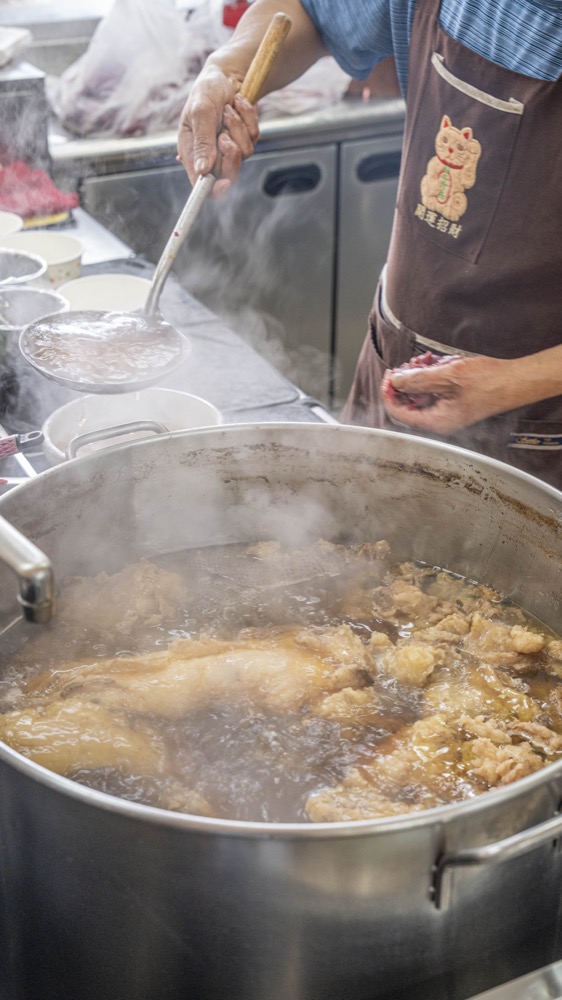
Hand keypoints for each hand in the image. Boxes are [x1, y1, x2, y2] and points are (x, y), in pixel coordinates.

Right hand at [177, 70, 259, 196]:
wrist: (227, 73)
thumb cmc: (207, 90)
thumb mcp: (201, 112)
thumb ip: (202, 142)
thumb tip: (202, 170)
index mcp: (191, 152)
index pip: (201, 184)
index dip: (213, 190)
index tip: (224, 184)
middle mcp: (210, 154)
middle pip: (228, 175)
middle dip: (230, 155)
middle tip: (224, 137)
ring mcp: (229, 147)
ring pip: (244, 154)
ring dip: (237, 128)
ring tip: (228, 110)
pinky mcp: (245, 138)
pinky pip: (254, 137)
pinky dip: (248, 119)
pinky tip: (238, 105)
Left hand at [381, 355, 520, 433]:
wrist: (515, 382)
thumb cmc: (488, 382)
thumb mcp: (448, 376)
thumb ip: (418, 380)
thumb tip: (396, 382)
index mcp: (436, 421)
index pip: (399, 413)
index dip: (389, 394)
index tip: (389, 376)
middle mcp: (439, 420)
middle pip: (407, 404)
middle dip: (405, 382)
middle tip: (409, 364)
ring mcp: (446, 412)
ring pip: (420, 395)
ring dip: (419, 376)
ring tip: (427, 361)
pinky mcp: (452, 402)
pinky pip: (434, 391)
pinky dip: (432, 377)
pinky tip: (439, 364)